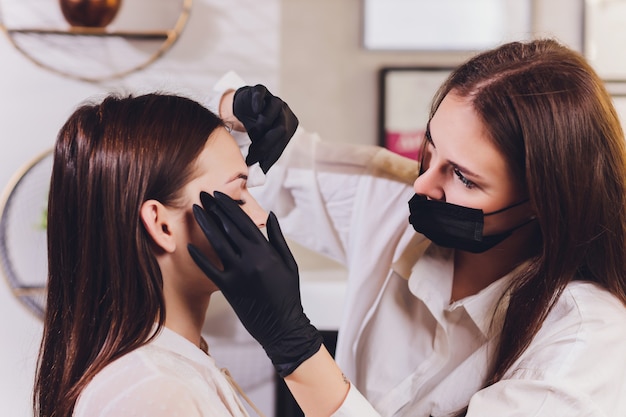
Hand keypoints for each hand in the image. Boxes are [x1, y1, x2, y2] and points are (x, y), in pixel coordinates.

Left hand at [188, 191, 321, 376]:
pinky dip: (199, 256)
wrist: (283, 326)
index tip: (219, 194)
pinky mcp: (228, 288)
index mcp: (266, 251)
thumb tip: (270, 215)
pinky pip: (209, 269)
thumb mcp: (289, 263)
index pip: (244, 221)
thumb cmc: (288, 295)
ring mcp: (238, 273)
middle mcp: (251, 259)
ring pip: (217, 243)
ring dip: (204, 224)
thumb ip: (278, 238)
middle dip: (214, 209)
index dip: (229, 206)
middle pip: (228, 227)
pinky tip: (189, 244)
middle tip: (203, 195)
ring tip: (195, 210)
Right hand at [233, 85, 298, 172]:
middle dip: (265, 144)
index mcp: (289, 126)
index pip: (282, 143)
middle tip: (250, 154)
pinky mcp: (260, 90)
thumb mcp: (260, 144)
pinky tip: (255, 110)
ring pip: (274, 111)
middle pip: (281, 129)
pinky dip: (259, 102)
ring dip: (262, 126)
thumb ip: (262, 158)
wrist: (243, 107)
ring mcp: (273, 99)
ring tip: (252, 134)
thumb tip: (257, 177)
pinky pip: (261, 94)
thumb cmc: (255, 129)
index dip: (268, 155)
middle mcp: (285, 112)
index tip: (252, 163)